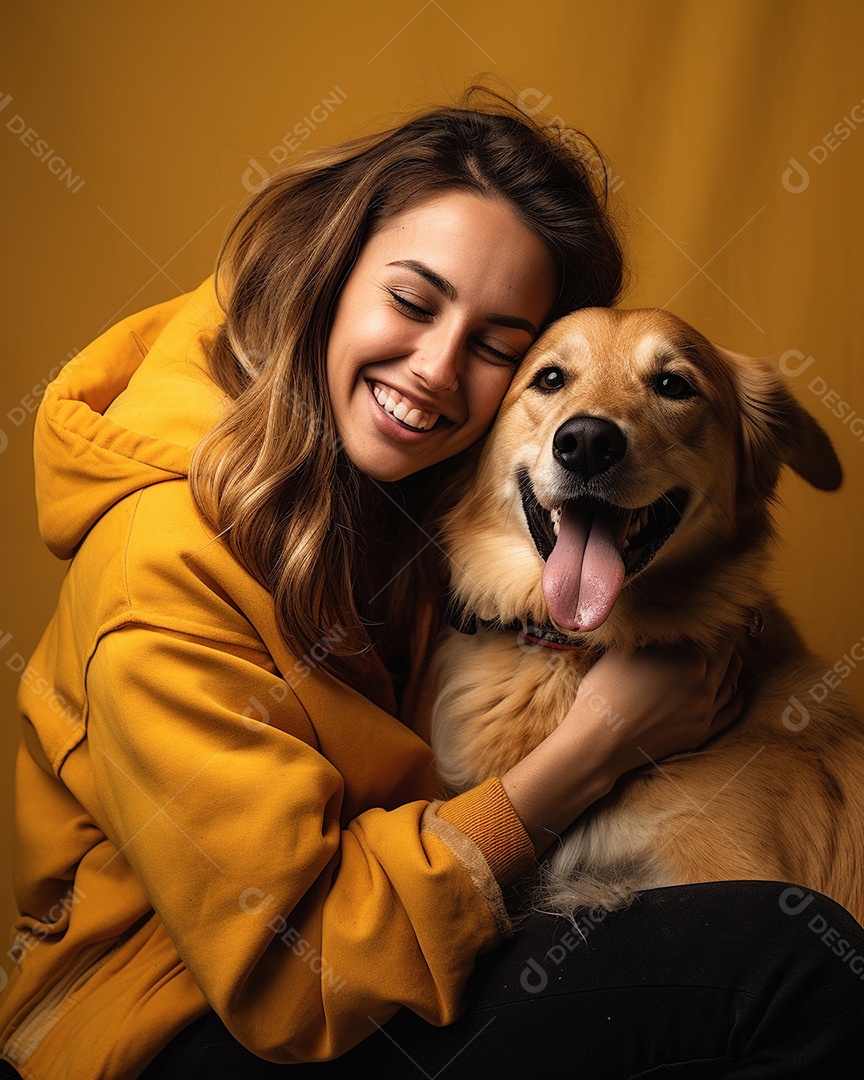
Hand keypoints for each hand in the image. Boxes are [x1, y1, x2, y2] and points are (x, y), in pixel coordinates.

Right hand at [501, 635, 743, 855]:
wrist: (598, 743)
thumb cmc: (604, 692)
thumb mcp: (624, 651)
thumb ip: (652, 633)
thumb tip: (664, 615)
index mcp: (690, 660)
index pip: (714, 632)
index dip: (714, 619)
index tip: (712, 611)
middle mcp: (704, 685)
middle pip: (727, 655)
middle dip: (726, 639)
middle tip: (722, 627)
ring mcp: (705, 712)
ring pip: (733, 682)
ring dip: (732, 664)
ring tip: (728, 652)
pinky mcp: (700, 733)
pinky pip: (731, 711)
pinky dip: (737, 695)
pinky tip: (736, 687)